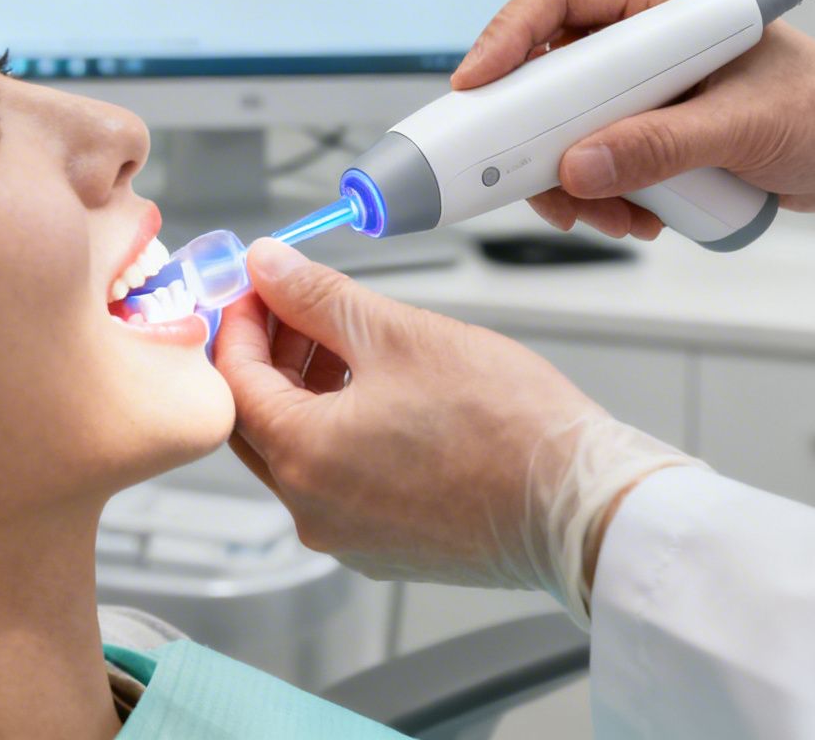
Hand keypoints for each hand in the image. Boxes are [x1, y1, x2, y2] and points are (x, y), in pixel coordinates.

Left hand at [215, 239, 696, 622]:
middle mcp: (313, 510)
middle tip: (298, 303)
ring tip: (349, 338)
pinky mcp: (388, 546)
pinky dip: (342, 431)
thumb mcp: (399, 333)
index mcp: (303, 458)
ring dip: (308, 390)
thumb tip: (270, 267)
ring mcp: (350, 536)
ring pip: (301, 451)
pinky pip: (339, 481)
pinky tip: (380, 391)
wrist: (581, 503)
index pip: (233, 379)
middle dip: (270, 353)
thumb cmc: (507, 425)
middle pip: (258, 420)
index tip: (261, 284)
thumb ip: (319, 296)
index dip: (241, 320)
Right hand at [452, 0, 814, 249]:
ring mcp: (642, 89)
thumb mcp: (747, 126)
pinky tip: (639, 219)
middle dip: (540, 136)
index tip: (477, 87)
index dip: (506, 37)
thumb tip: (580, 167)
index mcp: (662, 0)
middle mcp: (642, 38)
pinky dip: (602, 198)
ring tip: (614, 218)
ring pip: (565, 128)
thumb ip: (662, 144)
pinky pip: (595, 162)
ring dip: (574, 181)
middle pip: (547, 72)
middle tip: (542, 184)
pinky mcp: (649, 133)